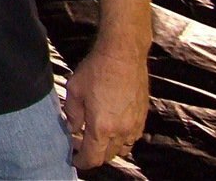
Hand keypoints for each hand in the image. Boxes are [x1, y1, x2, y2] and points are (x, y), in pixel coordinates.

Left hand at [63, 45, 148, 168]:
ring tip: (95, 137)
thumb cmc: (96, 70)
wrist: (122, 55)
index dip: (81, 161)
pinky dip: (121, 139)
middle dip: (93, 154)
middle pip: (108, 156)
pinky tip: (111, 127)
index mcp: (102, 127)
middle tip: (80, 144)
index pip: (92, 157)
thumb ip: (73, 114)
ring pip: (122, 149)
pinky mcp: (142, 117)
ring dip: (108, 148)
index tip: (74, 158)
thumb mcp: (74, 90)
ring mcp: (135, 125)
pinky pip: (132, 138)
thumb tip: (73, 128)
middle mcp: (121, 130)